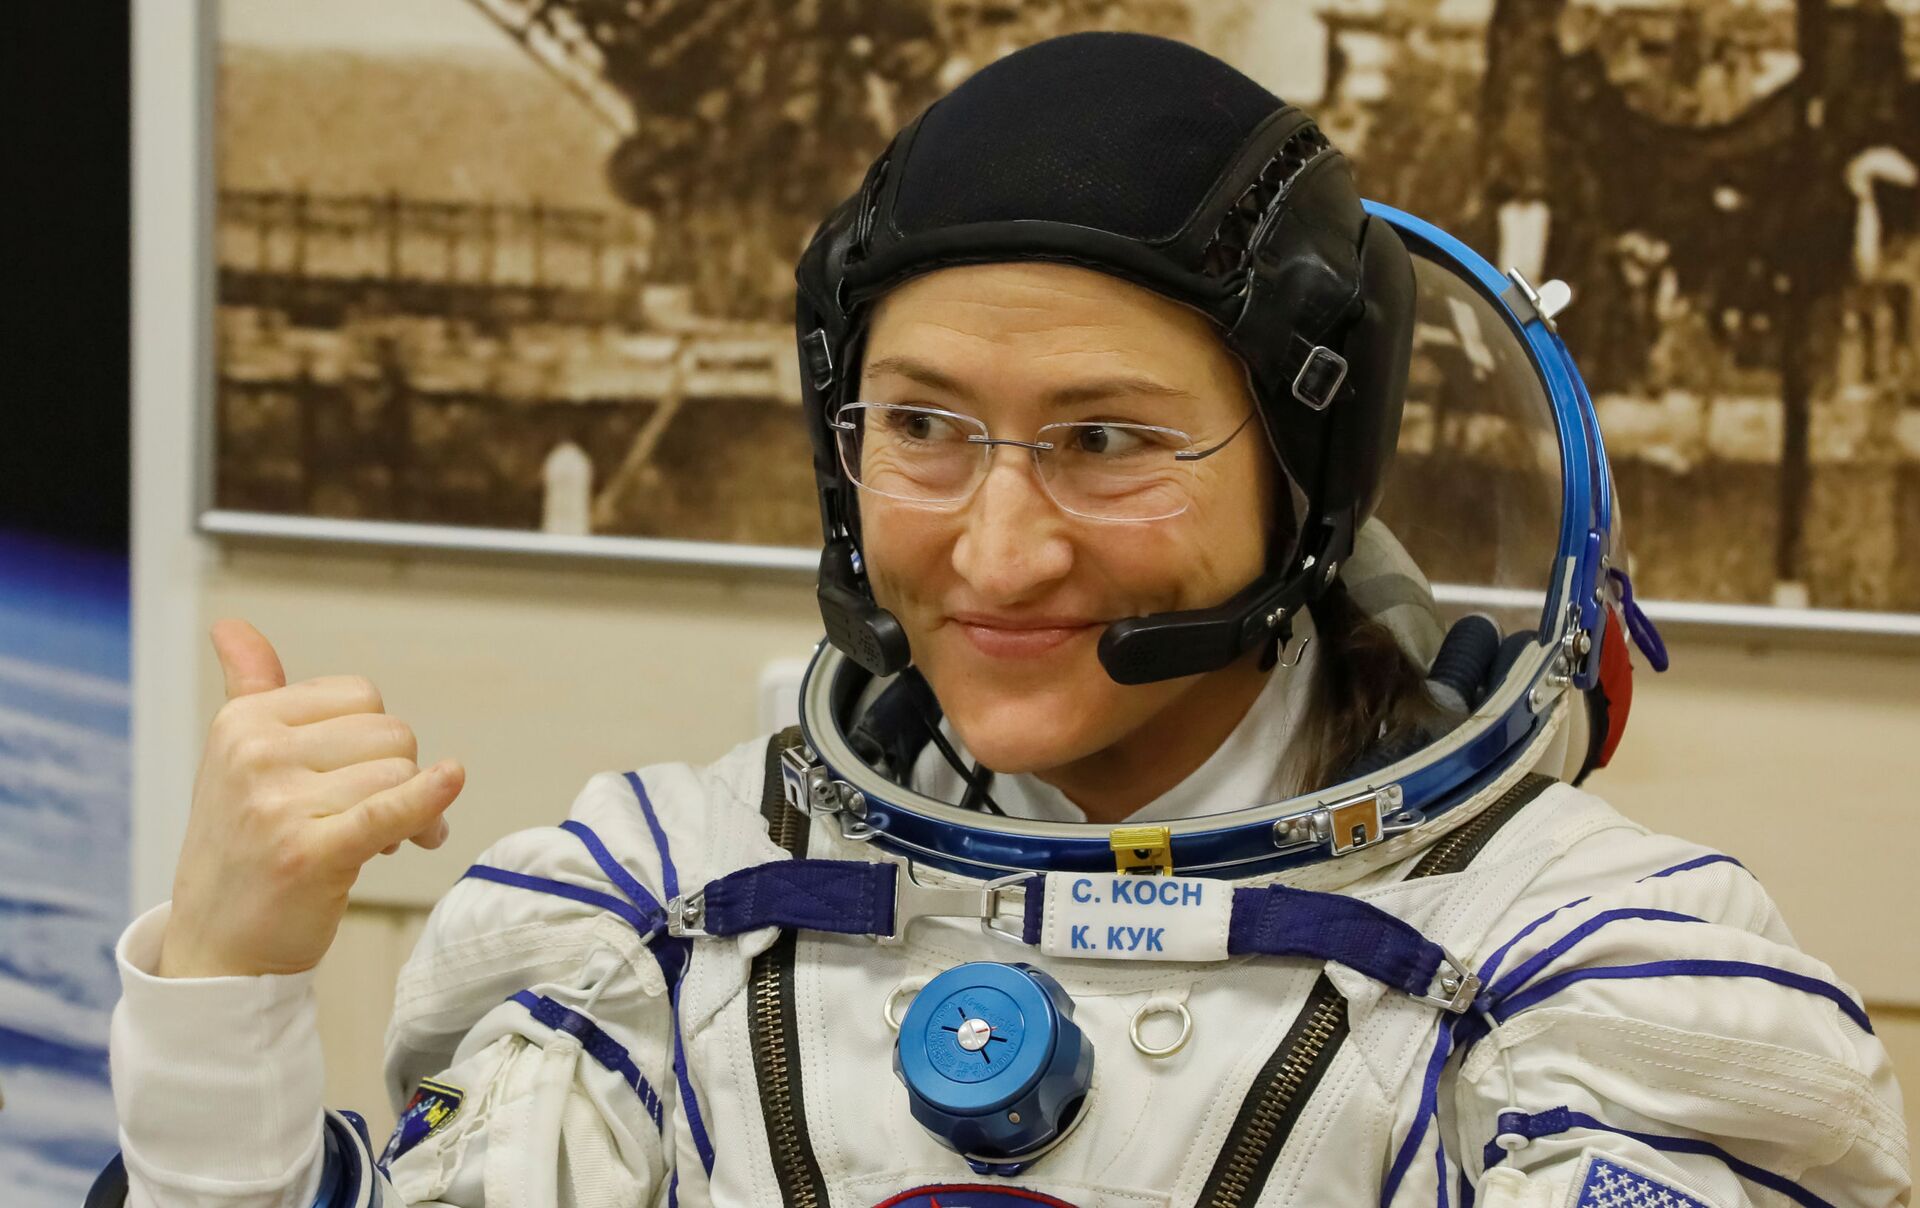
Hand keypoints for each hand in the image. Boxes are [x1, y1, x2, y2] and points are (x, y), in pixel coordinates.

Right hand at [156, 619, 465, 978]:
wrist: (218, 946)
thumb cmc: (243, 845)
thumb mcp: (235, 759)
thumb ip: (251, 689)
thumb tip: (232, 626)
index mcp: (243, 721)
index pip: (360, 696)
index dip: (377, 738)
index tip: (358, 780)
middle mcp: (255, 755)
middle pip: (390, 732)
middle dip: (399, 774)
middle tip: (377, 822)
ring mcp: (278, 804)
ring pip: (401, 773)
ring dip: (413, 813)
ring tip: (383, 846)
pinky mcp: (308, 853)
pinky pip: (388, 809)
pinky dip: (427, 799)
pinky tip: (449, 783)